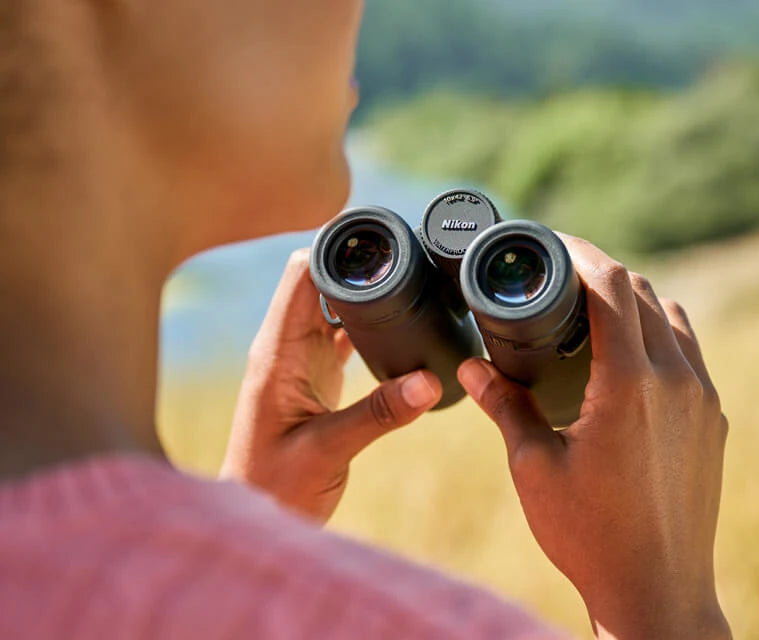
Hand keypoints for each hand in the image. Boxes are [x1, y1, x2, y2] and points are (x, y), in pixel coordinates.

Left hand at [221, 249, 441, 522]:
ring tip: (410, 279)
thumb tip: (431, 380)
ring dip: (364, 292)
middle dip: (358, 265)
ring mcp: (302, 359)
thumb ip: (379, 415)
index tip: (379, 243)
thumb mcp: (328, 451)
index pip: (301, 277)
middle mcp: (287, 347)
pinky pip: (344, 334)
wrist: (256, 515)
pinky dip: (368, 323)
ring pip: (333, 305)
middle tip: (408, 256)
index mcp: (278, 352)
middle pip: (320, 281)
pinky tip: (398, 323)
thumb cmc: (276, 487)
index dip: (335, 251)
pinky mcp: (317, 375)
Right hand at [458, 237, 729, 639]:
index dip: (578, 252)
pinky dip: (658, 331)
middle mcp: (676, 379)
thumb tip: (467, 368)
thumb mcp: (534, 466)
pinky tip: (627, 351)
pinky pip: (689, 350)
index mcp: (629, 384)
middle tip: (558, 271)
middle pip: (642, 291)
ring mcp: (702, 398)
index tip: (549, 241)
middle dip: (599, 270)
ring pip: (671, 316)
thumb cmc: (588, 533)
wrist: (657, 591)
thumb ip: (503, 406)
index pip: (610, 286)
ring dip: (632, 299)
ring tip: (590, 307)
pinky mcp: (713, 419)